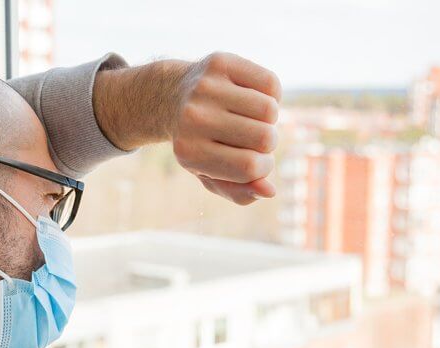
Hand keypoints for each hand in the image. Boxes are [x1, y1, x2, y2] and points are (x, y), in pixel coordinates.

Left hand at [169, 53, 281, 204]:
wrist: (169, 96)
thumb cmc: (199, 142)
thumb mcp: (210, 173)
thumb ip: (239, 192)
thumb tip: (269, 192)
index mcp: (190, 153)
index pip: (251, 167)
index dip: (263, 167)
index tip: (254, 161)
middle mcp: (194, 118)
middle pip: (266, 138)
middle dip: (267, 142)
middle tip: (248, 137)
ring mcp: (206, 88)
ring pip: (270, 110)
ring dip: (269, 118)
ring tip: (248, 116)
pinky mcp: (219, 63)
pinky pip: (271, 83)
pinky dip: (270, 94)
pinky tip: (250, 96)